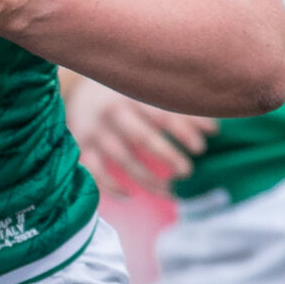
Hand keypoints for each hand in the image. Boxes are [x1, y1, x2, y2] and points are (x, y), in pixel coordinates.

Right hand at [66, 77, 216, 196]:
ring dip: (148, 179)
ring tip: (170, 191)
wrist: (69, 88)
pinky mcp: (81, 146)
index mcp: (132, 95)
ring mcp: (95, 131)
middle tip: (187, 172)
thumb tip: (214, 131)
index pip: (161, 114)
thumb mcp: (145, 92)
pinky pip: (95, 171)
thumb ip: (179, 109)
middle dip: (168, 156)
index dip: (183, 132)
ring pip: (123, 160)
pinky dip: (111, 187)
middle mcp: (113, 112)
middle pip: (143, 137)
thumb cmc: (120, 93)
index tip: (200, 148)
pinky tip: (130, 195)